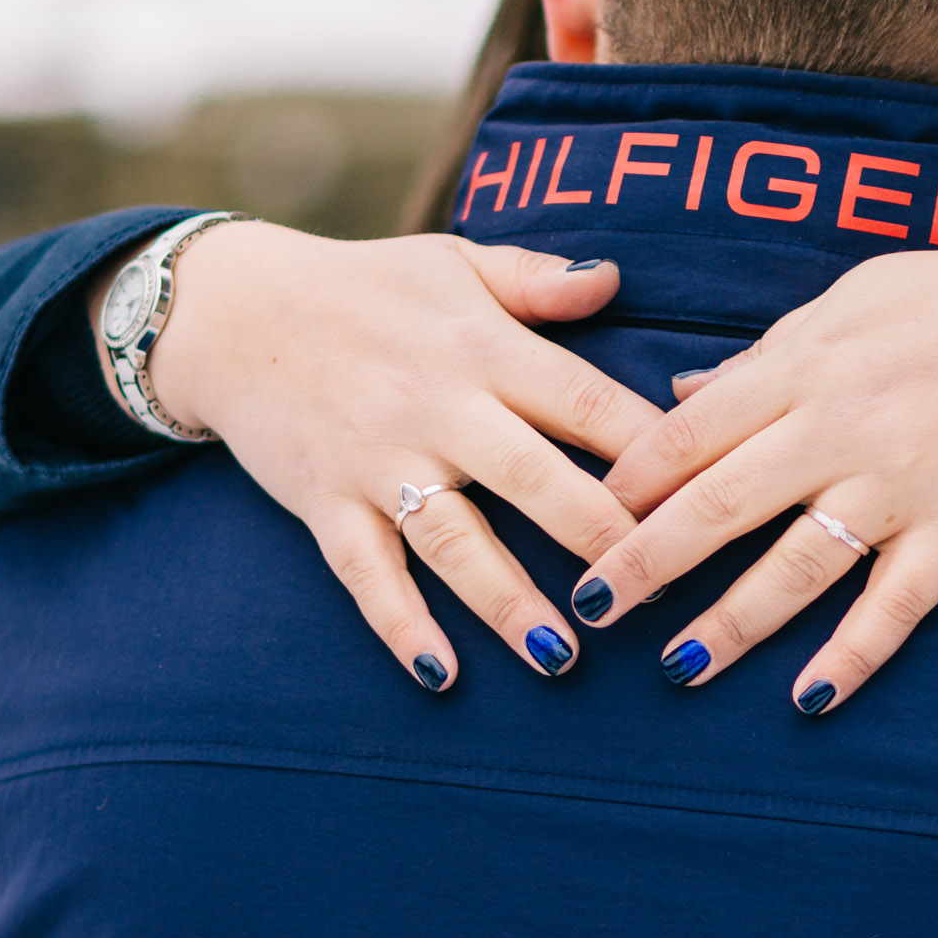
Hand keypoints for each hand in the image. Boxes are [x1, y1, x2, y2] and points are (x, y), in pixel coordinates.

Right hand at [126, 221, 662, 689]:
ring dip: (508, 603)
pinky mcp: (325, 502)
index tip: (702, 497)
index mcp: (485, 348)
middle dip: (597, 538)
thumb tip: (616, 279)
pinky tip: (441, 673)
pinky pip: (367, 574)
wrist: (234, 312)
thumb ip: (538, 281)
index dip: (648, 452)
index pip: (585, 402)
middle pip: (534, 479)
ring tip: (563, 656)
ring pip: (455, 542)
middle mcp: (437, 407)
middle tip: (653, 590)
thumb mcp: (455, 264)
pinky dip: (401, 625)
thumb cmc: (366, 288)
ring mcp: (378, 461)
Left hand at [564, 226, 937, 711]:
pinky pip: (898, 602)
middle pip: (719, 503)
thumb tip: (683, 393)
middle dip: (646, 560)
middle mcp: (841, 425)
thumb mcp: (850, 301)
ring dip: (732, 623)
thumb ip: (763, 355)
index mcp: (803, 364)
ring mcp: (900, 482)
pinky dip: (855, 653)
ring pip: (796, 565)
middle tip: (589, 607)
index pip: (688, 431)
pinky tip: (812, 697)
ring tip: (677, 671)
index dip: (626, 482)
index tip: (575, 518)